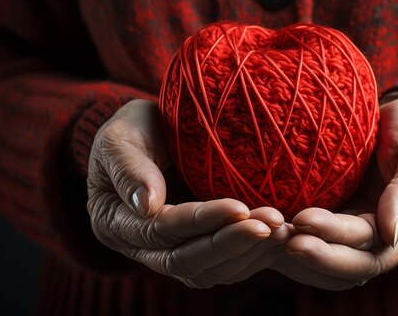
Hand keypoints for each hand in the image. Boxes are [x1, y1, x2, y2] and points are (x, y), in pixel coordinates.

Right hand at [86, 99, 289, 287]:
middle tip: (271, 225)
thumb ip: (128, 167)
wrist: (152, 134)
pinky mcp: (196, 249)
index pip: (160, 230)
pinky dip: (252, 255)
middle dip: (231, 243)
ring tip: (282, 231)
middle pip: (186, 260)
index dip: (200, 221)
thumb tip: (145, 204)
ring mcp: (169, 252)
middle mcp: (140, 247)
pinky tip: (279, 238)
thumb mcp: (121, 136)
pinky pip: (223, 265)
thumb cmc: (134, 128)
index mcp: (115, 222)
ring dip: (247, 253)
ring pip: (208, 270)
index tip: (239, 207)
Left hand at [274, 93, 397, 289]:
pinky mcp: (346, 215)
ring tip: (270, 233)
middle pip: (350, 263)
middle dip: (315, 254)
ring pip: (333, 256)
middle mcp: (391, 239)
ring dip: (302, 251)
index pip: (374, 250)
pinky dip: (300, 235)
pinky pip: (322, 236)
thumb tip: (390, 234)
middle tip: (278, 237)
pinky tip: (273, 225)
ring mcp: (366, 229)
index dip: (337, 242)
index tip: (303, 222)